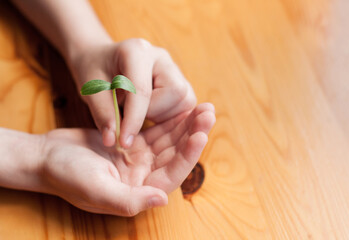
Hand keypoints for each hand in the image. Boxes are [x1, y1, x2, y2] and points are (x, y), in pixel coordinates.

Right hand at [41, 103, 214, 215]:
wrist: (46, 157)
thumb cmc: (66, 175)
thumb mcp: (96, 189)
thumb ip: (129, 199)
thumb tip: (163, 199)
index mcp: (139, 191)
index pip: (172, 174)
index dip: (188, 154)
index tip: (201, 133)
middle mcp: (143, 176)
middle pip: (176, 154)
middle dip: (193, 133)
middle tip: (209, 112)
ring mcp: (139, 159)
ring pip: (169, 141)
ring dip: (185, 124)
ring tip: (203, 106)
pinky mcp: (132, 143)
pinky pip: (156, 131)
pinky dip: (169, 120)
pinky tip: (182, 108)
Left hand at [69, 38, 196, 148]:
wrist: (103, 60)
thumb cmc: (95, 72)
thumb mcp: (91, 90)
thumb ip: (103, 113)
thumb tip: (112, 140)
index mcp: (136, 52)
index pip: (142, 90)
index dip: (134, 120)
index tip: (124, 143)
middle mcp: (161, 58)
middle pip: (175, 92)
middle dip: (154, 112)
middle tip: (130, 114)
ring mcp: (174, 69)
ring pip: (185, 101)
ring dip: (162, 116)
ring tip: (140, 112)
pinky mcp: (181, 83)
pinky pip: (185, 107)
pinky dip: (168, 117)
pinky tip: (150, 113)